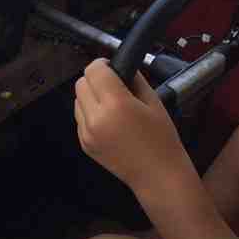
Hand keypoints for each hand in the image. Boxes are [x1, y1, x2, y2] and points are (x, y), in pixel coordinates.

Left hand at [74, 58, 191, 190]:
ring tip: (112, 103)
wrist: (157, 174)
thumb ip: (135, 81)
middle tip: (114, 84)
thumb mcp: (154, 102)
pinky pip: (80, 118)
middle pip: (81, 83)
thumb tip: (122, 68)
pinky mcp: (84, 144)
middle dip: (95, 79)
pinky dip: (90, 112)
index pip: (95, 71)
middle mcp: (96, 118)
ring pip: (77, 100)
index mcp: (116, 104)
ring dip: (90, 95)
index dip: (103, 64)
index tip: (113, 67)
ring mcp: (86, 133)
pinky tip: (109, 119)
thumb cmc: (162, 138)